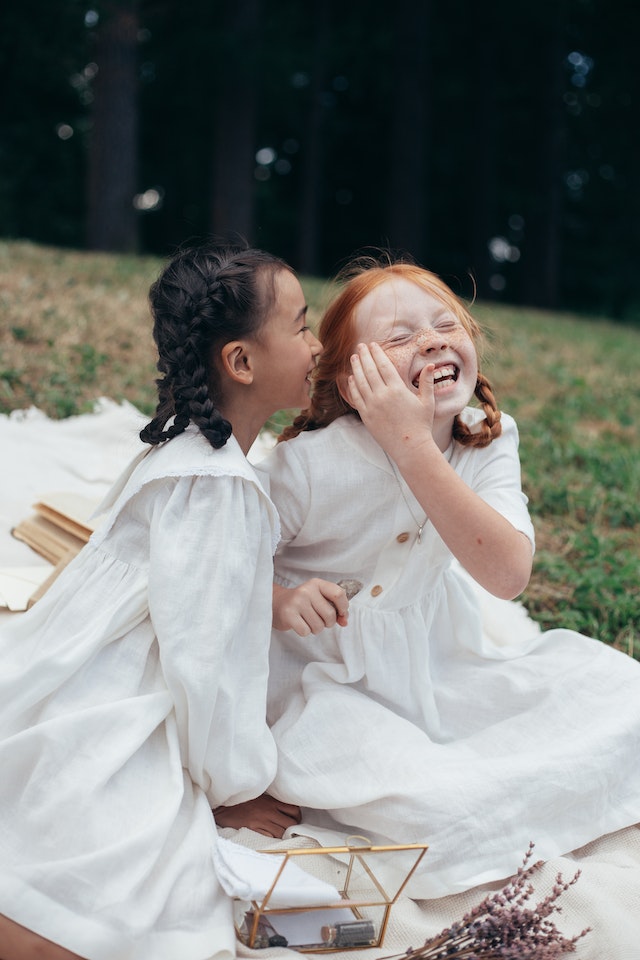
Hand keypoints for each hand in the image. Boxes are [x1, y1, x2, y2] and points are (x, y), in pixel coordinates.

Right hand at [213, 793, 301, 837]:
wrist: (223, 807)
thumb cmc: (242, 802)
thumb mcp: (260, 797)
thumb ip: (272, 802)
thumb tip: (286, 811)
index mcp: (271, 801)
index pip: (294, 809)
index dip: (297, 817)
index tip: (294, 821)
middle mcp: (269, 810)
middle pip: (291, 823)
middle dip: (293, 829)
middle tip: (289, 832)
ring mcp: (261, 821)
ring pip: (281, 832)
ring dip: (283, 836)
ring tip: (280, 837)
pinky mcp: (253, 829)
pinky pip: (269, 838)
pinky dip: (272, 840)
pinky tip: (270, 839)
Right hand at [273, 579, 347, 635]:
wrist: (276, 603)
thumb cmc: (302, 603)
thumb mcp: (319, 599)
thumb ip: (335, 609)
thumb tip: (345, 621)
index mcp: (317, 584)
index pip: (338, 594)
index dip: (343, 608)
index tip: (340, 614)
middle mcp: (307, 590)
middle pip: (330, 614)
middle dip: (328, 623)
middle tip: (319, 619)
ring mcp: (297, 602)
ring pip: (319, 626)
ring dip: (316, 628)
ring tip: (307, 621)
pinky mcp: (288, 614)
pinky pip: (306, 631)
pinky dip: (305, 632)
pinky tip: (299, 624)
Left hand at [347, 342, 435, 457]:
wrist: (410, 447)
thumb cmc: (421, 425)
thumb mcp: (427, 402)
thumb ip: (427, 382)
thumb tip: (432, 364)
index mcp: (397, 389)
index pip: (384, 365)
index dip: (377, 353)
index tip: (372, 345)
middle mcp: (382, 395)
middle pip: (370, 370)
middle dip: (364, 356)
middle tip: (360, 346)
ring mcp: (372, 406)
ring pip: (360, 382)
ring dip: (356, 368)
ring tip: (354, 358)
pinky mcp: (366, 416)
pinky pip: (357, 397)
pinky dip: (353, 386)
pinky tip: (351, 378)